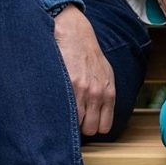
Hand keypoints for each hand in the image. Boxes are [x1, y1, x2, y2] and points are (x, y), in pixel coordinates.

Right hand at [53, 5, 115, 135]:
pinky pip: (63, 111)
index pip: (103, 128)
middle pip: (89, 129)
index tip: (85, 121)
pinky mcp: (67, 85)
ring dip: (68, 119)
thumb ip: (105, 96)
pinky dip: (59, 111)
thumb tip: (101, 117)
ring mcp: (81, 91)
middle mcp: (97, 94)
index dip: (93, 126)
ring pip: (75, 123)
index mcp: (108, 93)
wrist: (75, 34)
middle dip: (80, 125)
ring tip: (64, 108)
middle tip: (73, 115)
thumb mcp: (105, 75)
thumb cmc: (89, 56)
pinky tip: (57, 103)